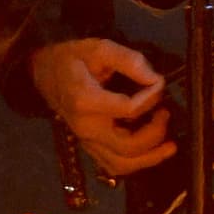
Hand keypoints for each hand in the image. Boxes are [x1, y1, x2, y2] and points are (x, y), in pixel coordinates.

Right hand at [30, 37, 176, 175]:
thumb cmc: (73, 58)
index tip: (160, 83)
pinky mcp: (89, 147)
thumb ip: (129, 61)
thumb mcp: (99, 48)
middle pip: (127, 146)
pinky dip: (137, 164)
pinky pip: (114, 166)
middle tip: (165, 112)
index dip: (151, 97)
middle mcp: (86, 128)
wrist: (45, 73)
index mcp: (86, 101)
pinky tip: (153, 153)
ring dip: (150, 158)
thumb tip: (155, 79)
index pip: (128, 109)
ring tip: (169, 144)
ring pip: (122, 164)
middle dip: (155, 133)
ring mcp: (86, 141)